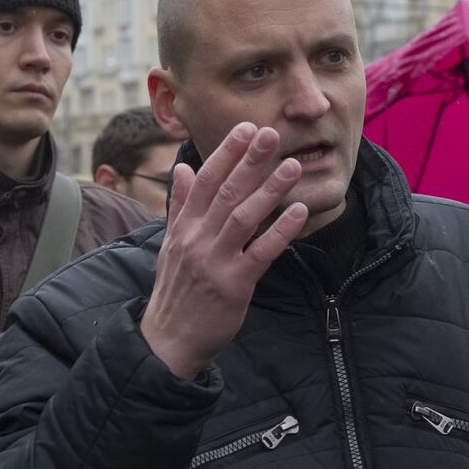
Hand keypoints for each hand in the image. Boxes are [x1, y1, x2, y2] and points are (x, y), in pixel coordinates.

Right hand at [139, 123, 307, 379]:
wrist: (169, 340)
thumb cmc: (175, 291)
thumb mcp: (170, 245)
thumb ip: (180, 206)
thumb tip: (183, 169)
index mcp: (183, 227)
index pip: (204, 181)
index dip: (226, 153)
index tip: (246, 129)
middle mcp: (197, 239)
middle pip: (225, 191)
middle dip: (248, 160)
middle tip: (270, 134)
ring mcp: (215, 262)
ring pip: (243, 216)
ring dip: (270, 189)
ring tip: (292, 165)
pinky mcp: (234, 285)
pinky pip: (261, 252)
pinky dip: (280, 230)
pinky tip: (299, 211)